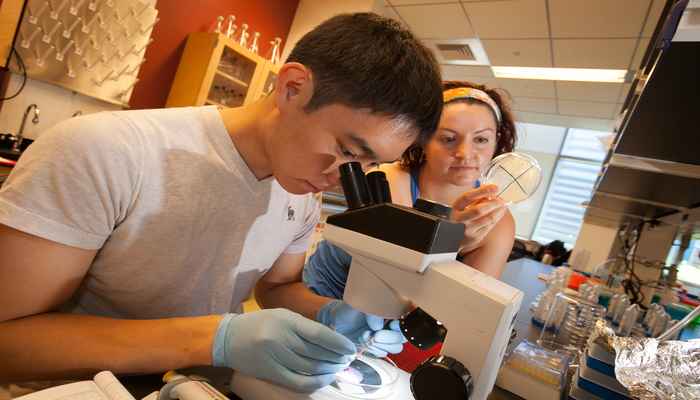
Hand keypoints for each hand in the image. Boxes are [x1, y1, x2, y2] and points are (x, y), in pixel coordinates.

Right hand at [212, 309, 355, 389]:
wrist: (227, 338)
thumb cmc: (258, 324)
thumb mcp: (282, 316)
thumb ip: (304, 327)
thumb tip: (332, 340)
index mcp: (286, 320)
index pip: (319, 334)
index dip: (338, 343)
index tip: (350, 348)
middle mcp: (280, 338)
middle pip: (317, 353)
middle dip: (337, 358)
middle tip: (347, 359)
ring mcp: (274, 357)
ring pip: (311, 367)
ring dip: (330, 369)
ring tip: (339, 367)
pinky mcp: (270, 372)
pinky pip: (299, 381)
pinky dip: (316, 382)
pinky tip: (326, 378)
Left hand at [317, 300, 406, 357]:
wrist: (336, 321)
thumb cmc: (349, 309)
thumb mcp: (361, 304)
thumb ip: (372, 312)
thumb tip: (378, 326)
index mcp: (392, 312)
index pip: (406, 321)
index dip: (401, 326)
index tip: (392, 324)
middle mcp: (391, 325)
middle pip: (402, 337)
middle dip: (389, 338)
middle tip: (376, 335)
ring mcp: (385, 337)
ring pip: (395, 347)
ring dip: (381, 344)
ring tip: (366, 335)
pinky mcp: (377, 347)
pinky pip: (383, 352)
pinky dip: (374, 349)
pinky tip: (363, 339)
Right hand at [450, 184, 506, 252]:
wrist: (450, 240)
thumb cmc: (456, 220)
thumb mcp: (459, 208)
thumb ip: (473, 201)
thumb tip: (488, 193)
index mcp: (454, 208)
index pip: (468, 197)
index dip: (482, 191)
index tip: (494, 187)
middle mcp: (459, 220)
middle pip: (479, 210)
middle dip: (493, 203)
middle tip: (501, 199)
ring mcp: (467, 230)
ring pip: (487, 219)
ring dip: (498, 211)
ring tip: (503, 205)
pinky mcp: (475, 237)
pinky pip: (490, 226)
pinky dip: (497, 218)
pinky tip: (500, 213)